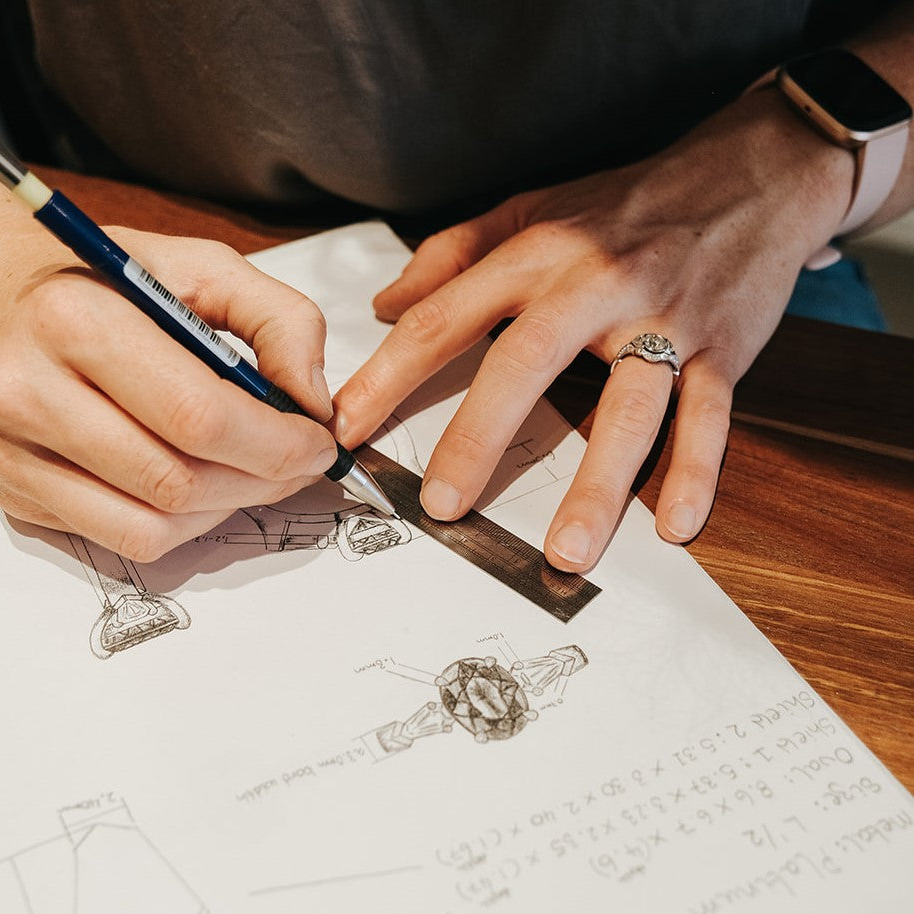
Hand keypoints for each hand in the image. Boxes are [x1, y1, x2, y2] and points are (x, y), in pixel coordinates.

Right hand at [0, 227, 336, 559]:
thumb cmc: (96, 278)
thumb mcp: (198, 264)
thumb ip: (277, 318)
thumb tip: (313, 401)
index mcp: (74, 320)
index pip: (198, 415)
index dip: (277, 444)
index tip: (318, 441)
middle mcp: (28, 392)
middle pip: (178, 479)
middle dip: (264, 480)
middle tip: (300, 462)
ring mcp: (12, 454)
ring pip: (154, 525)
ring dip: (229, 508)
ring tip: (256, 472)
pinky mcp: (13, 494)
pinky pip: (123, 540)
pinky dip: (184, 525)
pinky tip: (203, 487)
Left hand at [334, 90, 852, 570]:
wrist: (754, 172)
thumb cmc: (628, 203)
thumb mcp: (535, 210)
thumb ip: (455, 254)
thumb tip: (387, 302)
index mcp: (540, 252)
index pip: (447, 315)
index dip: (392, 374)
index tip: (348, 426)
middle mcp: (597, 285)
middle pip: (527, 363)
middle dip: (479, 437)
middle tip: (442, 504)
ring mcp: (665, 320)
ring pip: (628, 407)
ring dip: (597, 486)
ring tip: (563, 551)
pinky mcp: (725, 349)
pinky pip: (710, 418)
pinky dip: (696, 472)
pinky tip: (674, 526)